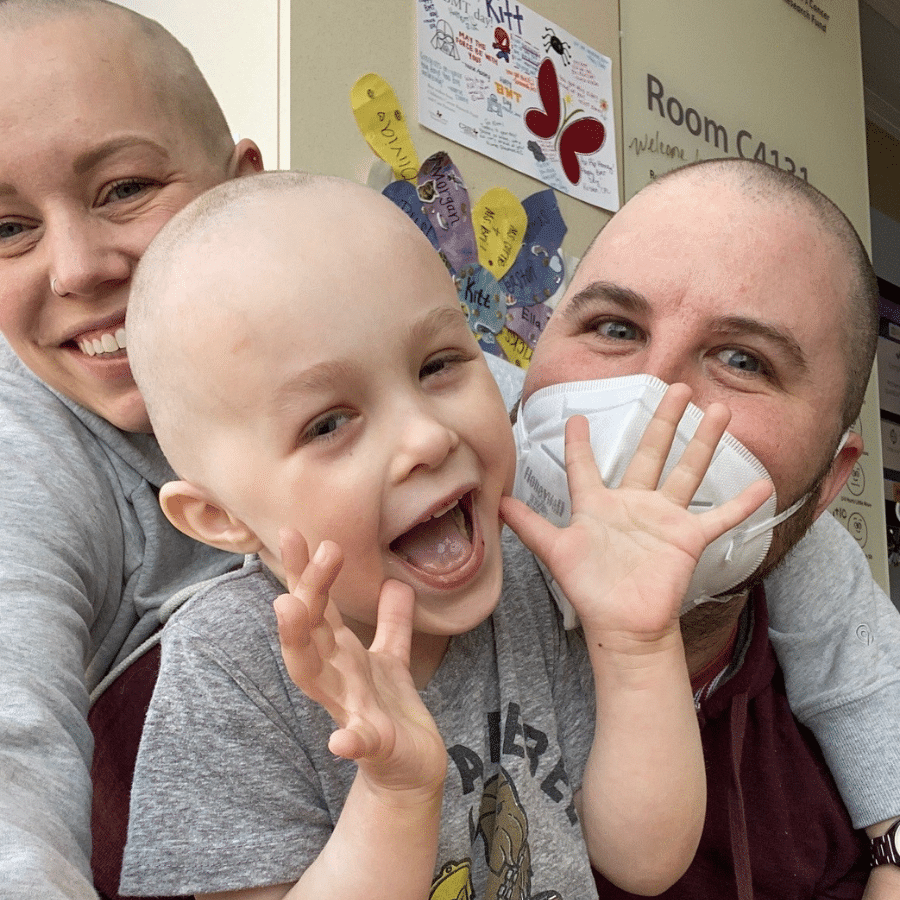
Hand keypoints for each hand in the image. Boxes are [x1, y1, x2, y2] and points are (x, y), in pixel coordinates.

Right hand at [274, 530, 446, 795]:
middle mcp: (336, 678)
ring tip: (288, 606)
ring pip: (314, 674)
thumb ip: (390, 622)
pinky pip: (360, 742)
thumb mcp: (392, 657)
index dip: (303, 571)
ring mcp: (350, 710)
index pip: (317, 607)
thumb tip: (394, 581)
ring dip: (299, 640)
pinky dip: (350, 740)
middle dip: (303, 587)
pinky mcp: (373, 745)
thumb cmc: (391, 710)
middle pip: (309, 629)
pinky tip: (341, 740)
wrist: (412, 769)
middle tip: (298, 542)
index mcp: (340, 656)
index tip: (293, 532)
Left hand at [500, 384, 772, 648]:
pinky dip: (741, 504)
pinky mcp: (687, 538)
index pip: (586, 467)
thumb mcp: (556, 552)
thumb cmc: (589, 590)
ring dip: (703, 442)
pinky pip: (720, 517)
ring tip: (719, 411)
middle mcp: (632, 505)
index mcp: (598, 506)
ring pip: (687, 471)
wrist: (622, 625)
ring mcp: (663, 519)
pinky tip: (763, 484)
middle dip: (663, 420)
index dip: (580, 444)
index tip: (577, 418)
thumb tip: (499, 505)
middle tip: (676, 386)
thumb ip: (531, 526)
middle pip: (650, 453)